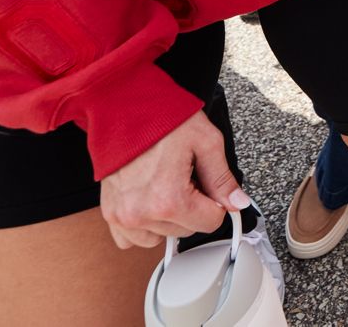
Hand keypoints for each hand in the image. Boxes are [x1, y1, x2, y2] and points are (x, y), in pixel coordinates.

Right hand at [99, 109, 247, 249]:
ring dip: (168, 219)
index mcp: (168, 200)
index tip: (206, 183)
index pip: (211, 223)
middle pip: (187, 230)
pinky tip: (148, 199)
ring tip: (165, 185)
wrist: (124, 108)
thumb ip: (223, 178)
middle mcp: (142, 215)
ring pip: (162, 236)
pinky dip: (144, 225)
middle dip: (192, 207)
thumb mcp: (206, 142)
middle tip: (184, 177)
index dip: (215, 201)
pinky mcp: (109, 214)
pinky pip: (132, 238)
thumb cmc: (162, 120)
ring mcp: (122, 217)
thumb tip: (238, 203)